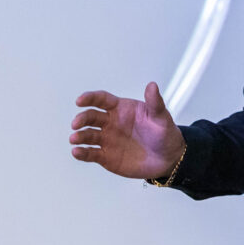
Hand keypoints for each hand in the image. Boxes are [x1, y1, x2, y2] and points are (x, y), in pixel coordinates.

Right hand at [70, 82, 185, 179]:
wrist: (168, 159)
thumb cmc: (164, 134)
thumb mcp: (161, 117)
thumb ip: (155, 102)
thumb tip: (152, 85)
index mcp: (121, 109)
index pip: (102, 100)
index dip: (89, 98)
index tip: (80, 100)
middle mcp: (111, 123)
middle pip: (91, 116)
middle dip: (81, 119)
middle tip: (76, 123)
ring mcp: (107, 139)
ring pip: (88, 135)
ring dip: (79, 136)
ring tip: (75, 138)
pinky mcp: (106, 156)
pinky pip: (91, 153)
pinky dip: (82, 153)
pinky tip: (77, 152)